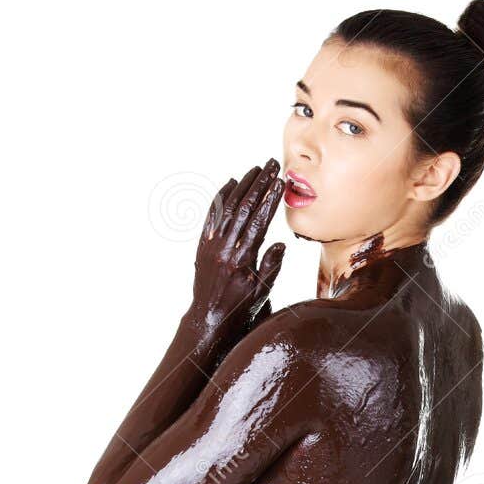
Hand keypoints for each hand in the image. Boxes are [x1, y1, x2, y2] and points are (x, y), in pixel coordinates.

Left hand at [189, 159, 285, 341]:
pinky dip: (221, 197)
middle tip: (270, 164)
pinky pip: (212, 215)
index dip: (270, 200)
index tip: (279, 182)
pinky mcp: (203, 244)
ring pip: (228, 208)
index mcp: (242, 260)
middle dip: (258, 184)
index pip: (259, 222)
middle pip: (244, 208)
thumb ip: (271, 267)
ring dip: (242, 186)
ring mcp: (211, 245)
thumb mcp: (261, 293)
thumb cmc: (240, 308)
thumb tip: (280, 244)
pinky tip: (231, 183)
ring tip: (255, 169)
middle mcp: (224, 249)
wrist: (208, 319)